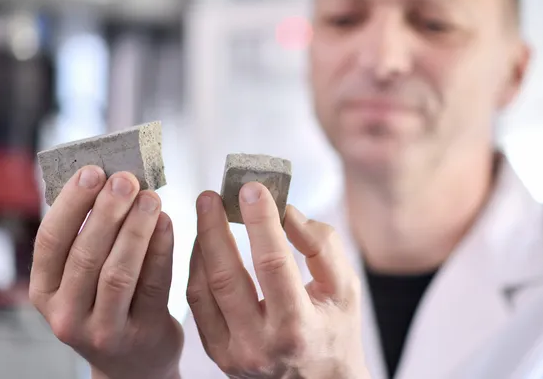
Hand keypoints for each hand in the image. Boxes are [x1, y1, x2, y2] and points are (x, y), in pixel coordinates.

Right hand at [29, 166, 182, 378]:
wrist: (134, 361)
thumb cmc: (107, 304)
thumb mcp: (81, 278)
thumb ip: (88, 236)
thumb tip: (109, 180)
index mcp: (45, 292)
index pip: (50, 242)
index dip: (71, 203)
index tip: (92, 171)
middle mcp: (66, 314)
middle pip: (85, 256)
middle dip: (107, 211)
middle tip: (126, 178)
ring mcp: (104, 330)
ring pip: (118, 273)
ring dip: (135, 229)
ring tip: (150, 197)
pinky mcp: (142, 333)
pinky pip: (153, 285)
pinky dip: (160, 249)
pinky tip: (166, 222)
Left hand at [187, 182, 368, 378]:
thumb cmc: (336, 331)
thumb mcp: (345, 288)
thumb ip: (322, 245)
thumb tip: (285, 211)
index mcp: (299, 327)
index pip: (273, 264)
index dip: (260, 222)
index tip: (251, 189)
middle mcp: (261, 344)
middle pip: (227, 277)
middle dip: (215, 229)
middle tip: (210, 195)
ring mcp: (234, 353)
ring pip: (203, 290)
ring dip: (201, 245)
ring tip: (206, 212)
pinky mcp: (217, 353)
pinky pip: (197, 304)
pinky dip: (197, 269)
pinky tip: (203, 243)